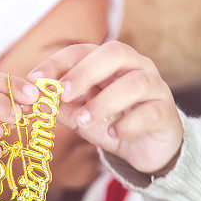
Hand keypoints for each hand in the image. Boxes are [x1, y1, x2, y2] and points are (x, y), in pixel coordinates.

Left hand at [26, 41, 182, 175]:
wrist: (147, 150)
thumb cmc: (113, 124)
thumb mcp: (81, 117)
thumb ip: (61, 107)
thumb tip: (34, 101)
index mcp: (111, 62)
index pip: (83, 50)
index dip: (58, 62)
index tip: (35, 79)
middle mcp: (136, 67)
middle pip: (114, 53)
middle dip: (85, 72)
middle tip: (64, 93)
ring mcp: (155, 88)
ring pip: (134, 83)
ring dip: (104, 102)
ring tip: (84, 120)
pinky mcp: (166, 113)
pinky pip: (150, 113)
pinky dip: (128, 124)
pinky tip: (113, 134)